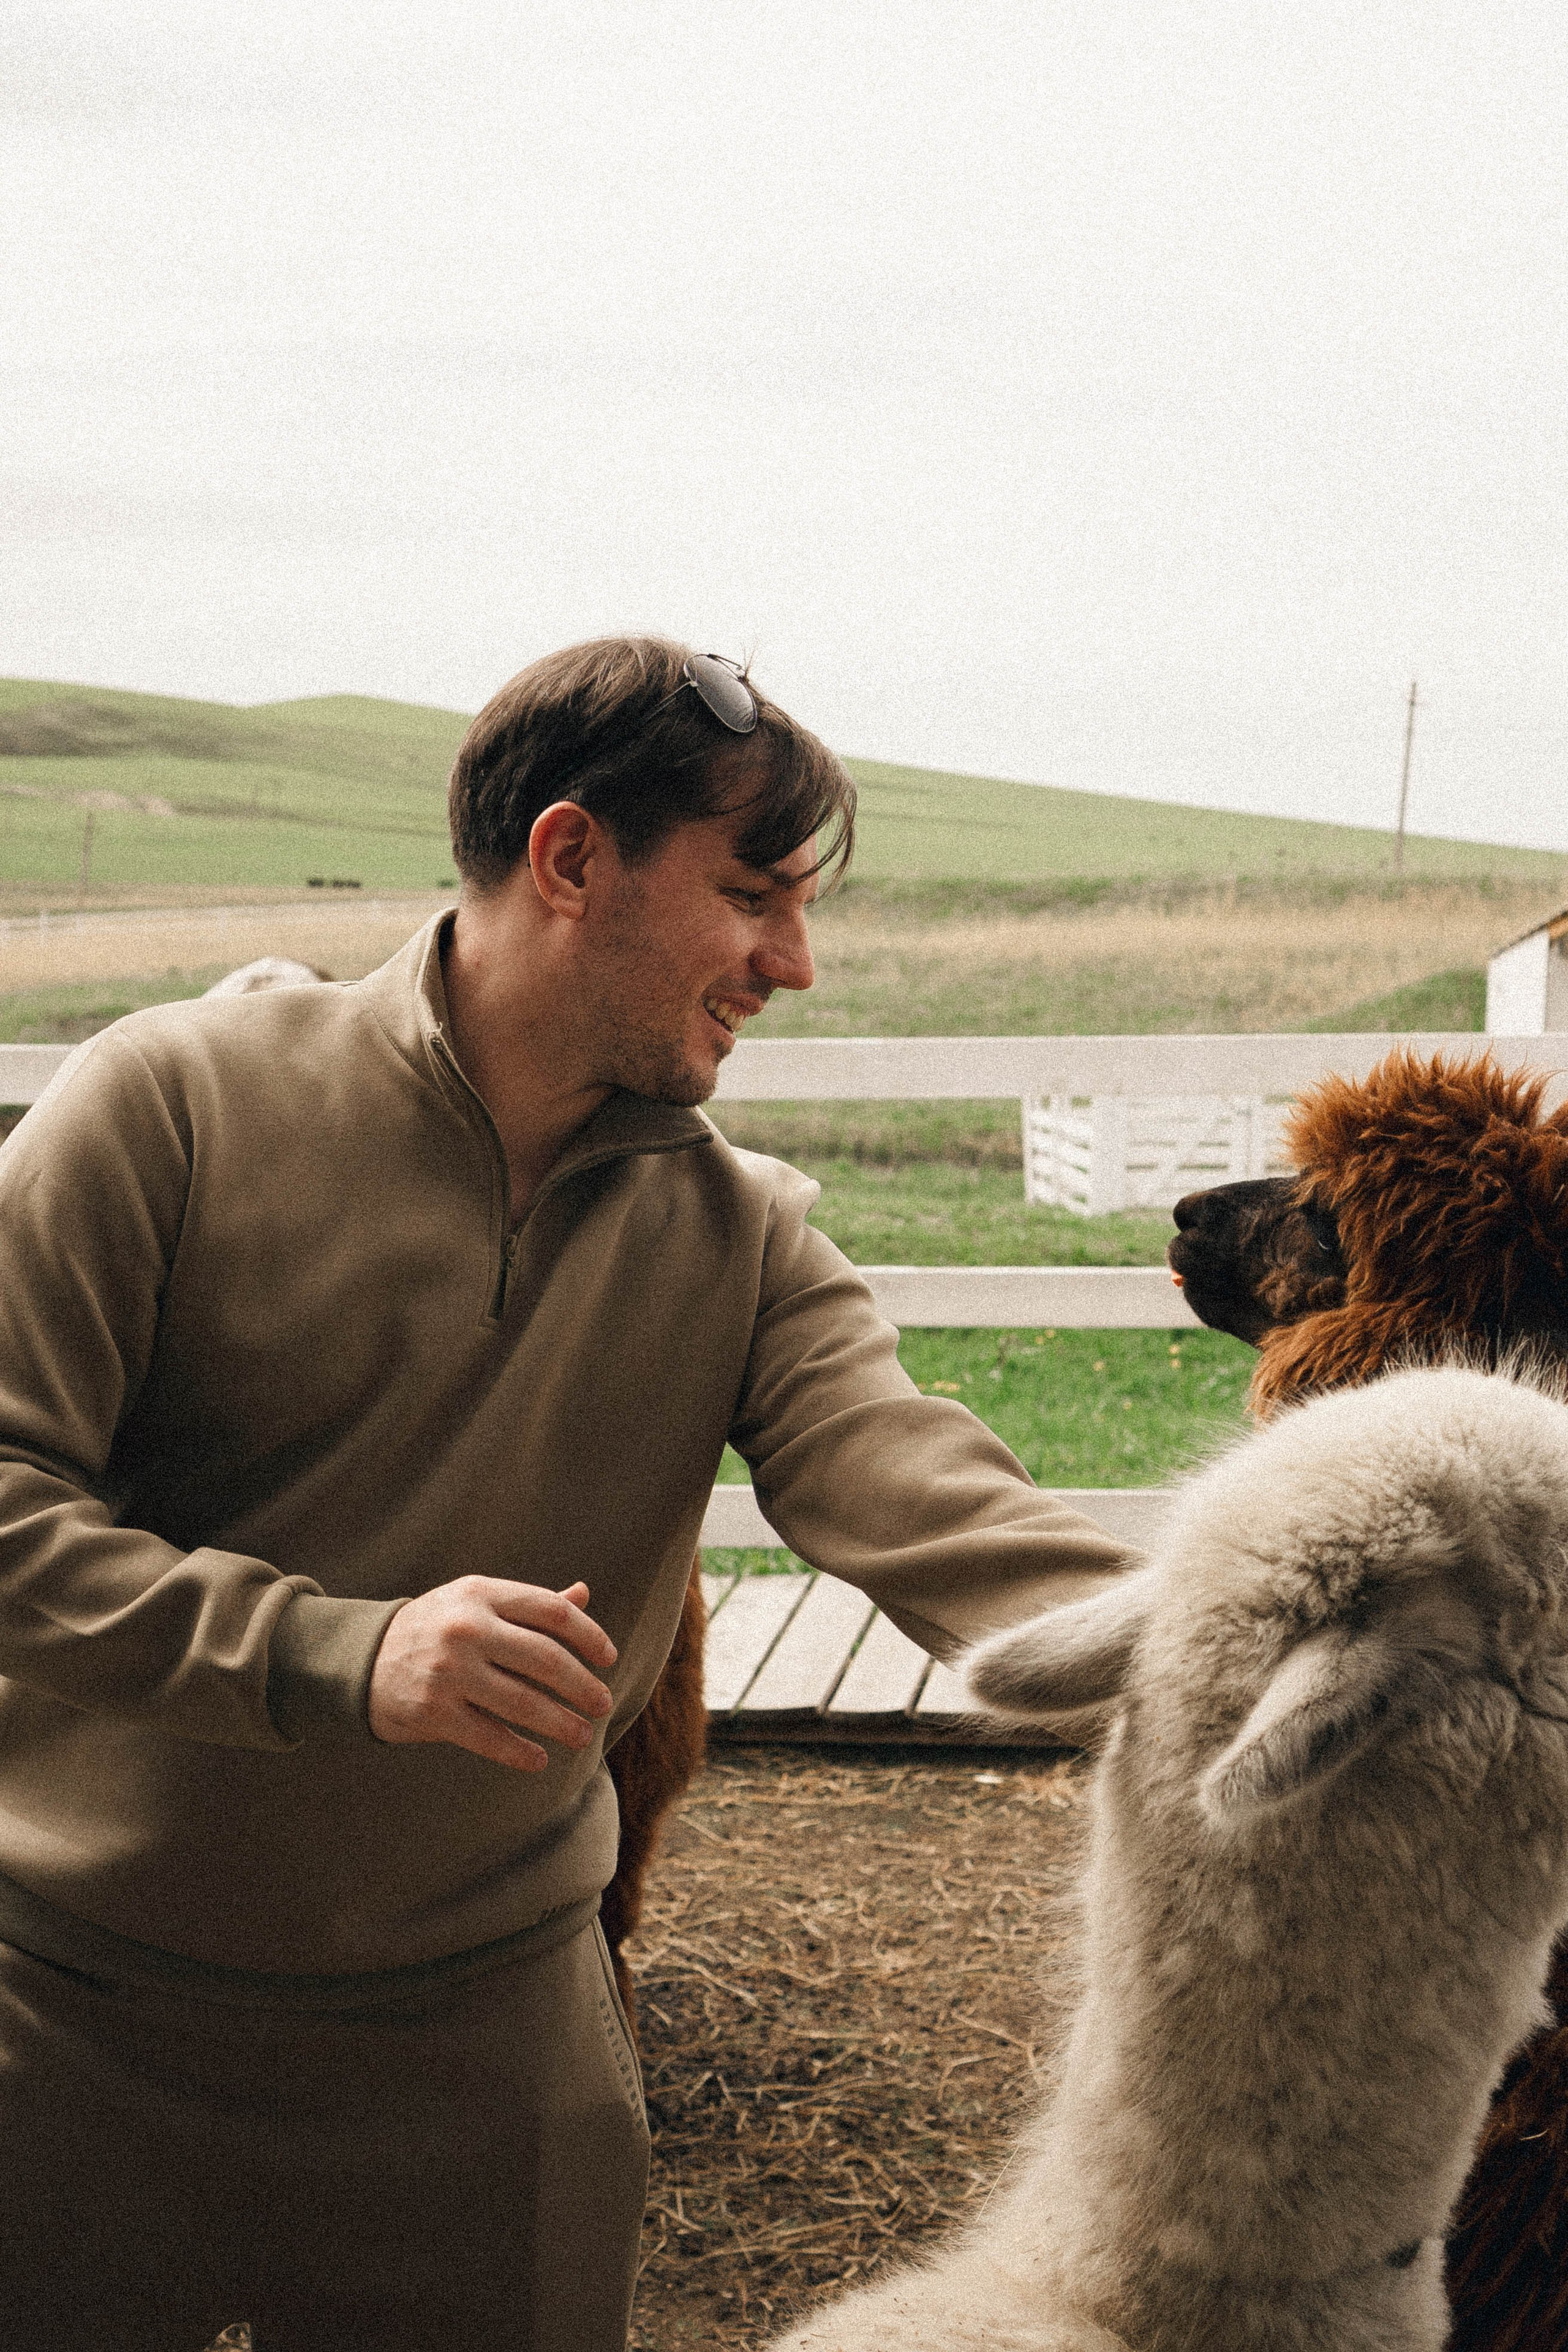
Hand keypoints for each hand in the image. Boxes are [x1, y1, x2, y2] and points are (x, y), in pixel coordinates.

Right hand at [367, 1577, 616, 1771]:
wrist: (362, 1659)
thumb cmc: (435, 1628)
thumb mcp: (475, 1603)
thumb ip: (528, 1604)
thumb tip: (584, 1594)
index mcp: (481, 1592)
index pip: (552, 1611)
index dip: (589, 1635)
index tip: (609, 1658)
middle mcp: (466, 1627)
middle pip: (545, 1658)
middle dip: (583, 1686)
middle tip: (604, 1704)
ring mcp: (449, 1670)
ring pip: (523, 1703)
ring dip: (561, 1724)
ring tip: (582, 1735)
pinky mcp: (434, 1711)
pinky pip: (490, 1737)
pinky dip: (521, 1753)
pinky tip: (539, 1759)